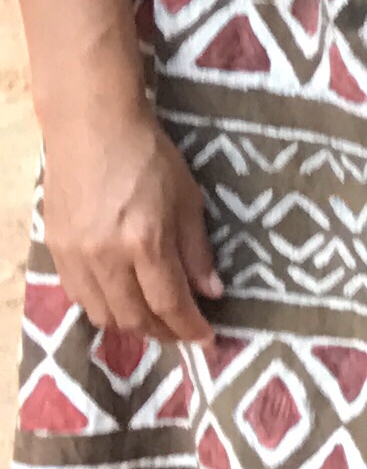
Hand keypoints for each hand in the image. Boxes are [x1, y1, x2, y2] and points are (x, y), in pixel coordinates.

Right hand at [37, 104, 219, 346]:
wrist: (91, 128)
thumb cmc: (149, 157)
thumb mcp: (188, 200)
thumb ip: (196, 252)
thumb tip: (210, 293)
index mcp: (145, 242)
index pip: (169, 304)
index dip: (190, 329)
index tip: (207, 340)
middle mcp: (105, 256)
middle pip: (134, 318)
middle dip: (164, 332)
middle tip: (184, 331)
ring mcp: (75, 255)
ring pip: (103, 314)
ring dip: (132, 324)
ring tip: (156, 319)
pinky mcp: (55, 249)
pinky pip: (79, 296)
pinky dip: (104, 306)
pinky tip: (122, 299)